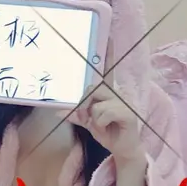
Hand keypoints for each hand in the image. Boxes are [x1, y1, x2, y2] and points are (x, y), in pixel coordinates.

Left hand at [59, 43, 141, 161]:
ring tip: (101, 126)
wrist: (124, 150)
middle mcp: (115, 94)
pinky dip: (101, 123)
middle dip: (83, 105)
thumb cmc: (109, 134)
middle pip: (92, 88)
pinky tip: (108, 128)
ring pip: (97, 104)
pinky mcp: (128, 113)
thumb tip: (58, 111)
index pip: (100, 76)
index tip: (108, 35)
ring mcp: (123, 102)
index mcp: (107, 93)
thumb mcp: (89, 124)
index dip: (108, 52)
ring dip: (94, 119)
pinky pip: (105, 112)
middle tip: (85, 118)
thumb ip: (77, 116)